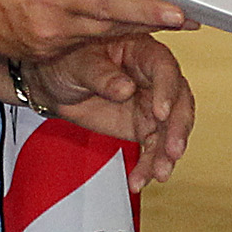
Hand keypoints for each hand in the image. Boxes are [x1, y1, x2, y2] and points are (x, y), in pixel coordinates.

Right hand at [0, 0, 189, 63]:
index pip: (110, 3)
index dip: (148, 11)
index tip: (182, 13)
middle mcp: (49, 25)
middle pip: (112, 26)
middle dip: (152, 22)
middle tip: (191, 17)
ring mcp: (42, 45)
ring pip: (98, 37)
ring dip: (130, 29)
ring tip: (167, 19)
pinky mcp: (36, 55)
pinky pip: (76, 43)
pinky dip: (98, 34)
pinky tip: (118, 25)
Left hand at [25, 34, 197, 186]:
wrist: (53, 83)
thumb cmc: (67, 60)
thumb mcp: (78, 64)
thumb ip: (101, 76)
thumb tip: (126, 89)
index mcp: (142, 52)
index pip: (164, 68)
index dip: (166, 91)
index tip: (160, 113)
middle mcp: (153, 78)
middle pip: (178, 102)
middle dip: (177, 129)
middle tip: (172, 151)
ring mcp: (151, 104)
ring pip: (170, 130)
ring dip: (167, 153)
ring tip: (159, 173)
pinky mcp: (143, 127)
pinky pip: (153, 148)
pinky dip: (149, 166)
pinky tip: (140, 180)